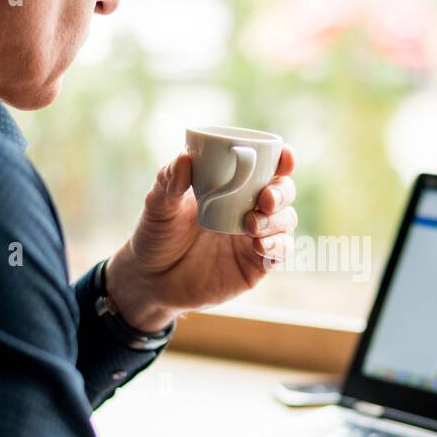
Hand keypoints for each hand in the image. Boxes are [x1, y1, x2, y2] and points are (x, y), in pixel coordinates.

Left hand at [103, 146, 296, 330]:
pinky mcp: (255, 265)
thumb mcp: (158, 206)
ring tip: (251, 224)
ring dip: (277, 219)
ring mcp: (254, 238)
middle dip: (281, 192)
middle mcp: (248, 209)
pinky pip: (279, 252)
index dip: (282, 161)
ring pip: (285, 221)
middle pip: (283, 192)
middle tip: (264, 198)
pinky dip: (277, 246)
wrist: (150, 279)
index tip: (283, 157)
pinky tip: (260, 245)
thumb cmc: (156, 235)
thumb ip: (169, 181)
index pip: (266, 168)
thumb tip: (185, 158)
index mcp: (231, 187)